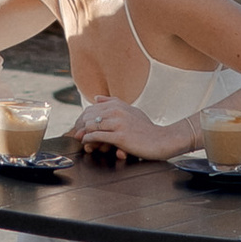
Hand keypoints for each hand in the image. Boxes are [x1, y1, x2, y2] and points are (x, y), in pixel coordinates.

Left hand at [65, 99, 192, 163]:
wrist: (162, 140)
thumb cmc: (146, 128)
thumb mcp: (131, 110)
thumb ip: (113, 103)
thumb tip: (96, 97)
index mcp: (118, 104)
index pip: (92, 108)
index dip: (83, 119)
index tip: (80, 127)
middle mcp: (117, 111)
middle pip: (89, 116)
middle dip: (81, 127)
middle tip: (78, 136)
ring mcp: (118, 123)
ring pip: (91, 126)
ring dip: (84, 135)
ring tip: (84, 142)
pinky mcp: (120, 136)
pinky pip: (97, 136)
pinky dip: (89, 140)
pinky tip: (88, 144)